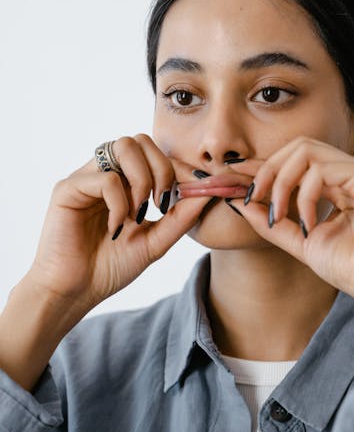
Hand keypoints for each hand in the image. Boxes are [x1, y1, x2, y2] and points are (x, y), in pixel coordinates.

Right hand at [27, 134, 212, 321]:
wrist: (76, 291)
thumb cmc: (110, 267)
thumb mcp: (155, 242)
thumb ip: (180, 218)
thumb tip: (208, 192)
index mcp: (125, 182)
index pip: (155, 153)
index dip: (178, 168)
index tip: (193, 193)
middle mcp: (105, 173)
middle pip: (140, 140)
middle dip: (162, 168)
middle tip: (163, 203)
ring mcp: (86, 178)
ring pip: (123, 146)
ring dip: (142, 178)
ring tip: (140, 211)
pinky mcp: (68, 188)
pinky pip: (106, 178)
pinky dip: (119, 203)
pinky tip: (116, 228)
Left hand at [223, 136, 353, 311]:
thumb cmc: (351, 268)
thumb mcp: (300, 241)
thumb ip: (273, 221)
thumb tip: (239, 202)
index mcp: (336, 183)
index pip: (293, 162)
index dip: (261, 167)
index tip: (231, 178)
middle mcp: (348, 171)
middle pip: (296, 146)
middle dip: (267, 170)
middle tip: (251, 198)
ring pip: (305, 150)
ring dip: (281, 182)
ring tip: (277, 216)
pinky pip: (322, 169)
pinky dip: (304, 195)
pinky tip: (306, 224)